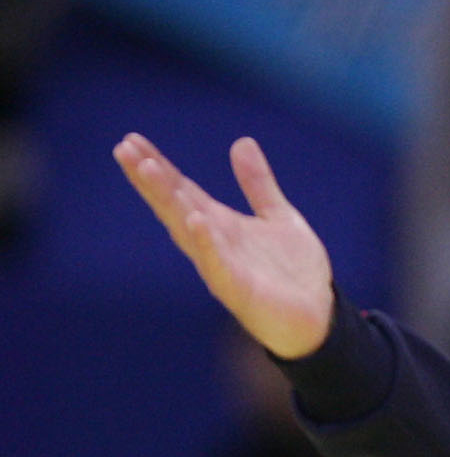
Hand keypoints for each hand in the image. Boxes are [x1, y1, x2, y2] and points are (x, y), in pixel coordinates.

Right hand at [114, 133, 333, 359]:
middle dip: (150, 179)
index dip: (158, 166)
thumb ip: (257, 184)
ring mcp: (222, 266)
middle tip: (124, 148)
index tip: (132, 139)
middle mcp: (213, 244)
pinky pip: (218, 264)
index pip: (182, 190)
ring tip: (148, 169)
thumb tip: (241, 142)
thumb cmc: (294, 272)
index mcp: (220, 225)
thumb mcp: (278, 216)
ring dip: (168, 201)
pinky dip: (206, 242)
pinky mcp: (239, 289)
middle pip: (174, 206)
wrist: (319, 317)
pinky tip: (195, 219)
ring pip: (187, 230)